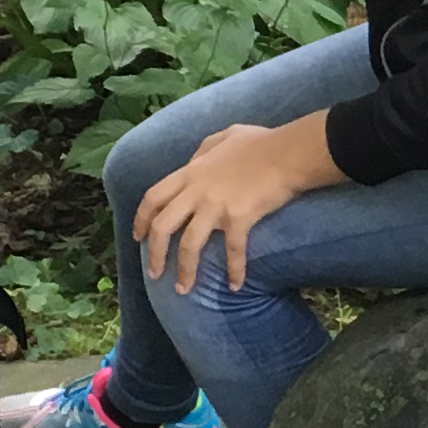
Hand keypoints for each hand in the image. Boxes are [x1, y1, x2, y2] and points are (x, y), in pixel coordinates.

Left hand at [133, 114, 337, 297]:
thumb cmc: (261, 142)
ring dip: (184, 271)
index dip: (141, 219)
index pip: (154, 197)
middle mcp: (197, 191)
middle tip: (154, 273)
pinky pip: (233, 251)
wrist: (288, 152)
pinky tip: (236, 286)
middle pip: (163, 226)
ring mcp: (216, 205)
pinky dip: (235, 271)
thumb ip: (203, 150)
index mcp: (191, 172)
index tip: (138, 237)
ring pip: (189, 244)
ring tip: (183, 290)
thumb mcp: (224, 136)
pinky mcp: (239, 218)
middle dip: (155, 253)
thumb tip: (195, 161)